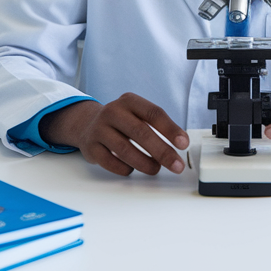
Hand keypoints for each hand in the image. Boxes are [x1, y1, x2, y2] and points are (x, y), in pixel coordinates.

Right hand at [40, 93, 189, 176]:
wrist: (87, 124)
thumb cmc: (122, 122)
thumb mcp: (137, 115)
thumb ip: (157, 126)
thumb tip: (180, 144)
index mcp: (129, 101)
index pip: (154, 113)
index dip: (171, 129)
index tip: (183, 143)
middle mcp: (113, 112)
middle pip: (141, 133)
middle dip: (162, 152)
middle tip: (177, 165)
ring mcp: (99, 129)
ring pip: (125, 150)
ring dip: (145, 164)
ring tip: (156, 169)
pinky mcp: (91, 147)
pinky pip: (111, 162)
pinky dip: (125, 169)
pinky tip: (132, 169)